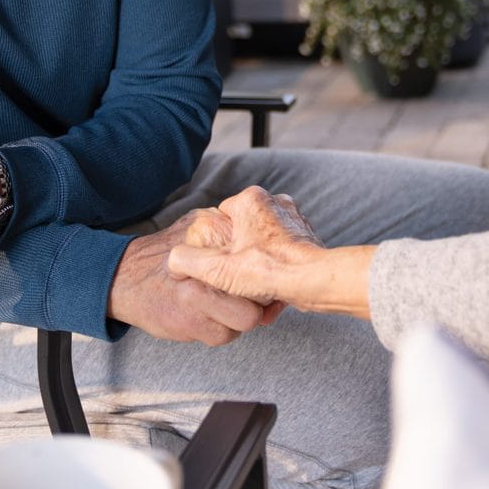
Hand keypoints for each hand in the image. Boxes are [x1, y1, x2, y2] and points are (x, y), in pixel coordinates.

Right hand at [107, 214, 279, 345]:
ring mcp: (198, 297)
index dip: (267, 270)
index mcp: (212, 235)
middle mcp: (206, 265)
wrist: (126, 278)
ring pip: (246, 319)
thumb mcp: (196, 225)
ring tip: (224, 304)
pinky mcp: (190, 323)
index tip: (266, 276)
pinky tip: (208, 315)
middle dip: (259, 299)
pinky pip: (224, 336)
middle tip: (250, 296)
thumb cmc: (166, 252)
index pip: (259, 256)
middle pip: (259, 291)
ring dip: (239, 316)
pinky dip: (220, 329)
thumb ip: (227, 227)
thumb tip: (265, 228)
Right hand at [166, 187, 323, 304]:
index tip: (221, 263)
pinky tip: (275, 288)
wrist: (316, 281)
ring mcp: (294, 218)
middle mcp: (276, 202)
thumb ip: (188, 261)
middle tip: (239, 279)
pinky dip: (277, 268)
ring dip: (259, 264)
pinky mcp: (307, 236)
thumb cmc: (268, 271)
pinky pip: (283, 252)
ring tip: (257, 287)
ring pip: (264, 242)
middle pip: (245, 231)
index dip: (218, 244)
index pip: (223, 217)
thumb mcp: (217, 269)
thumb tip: (173, 261)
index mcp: (251, 200)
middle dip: (240, 255)